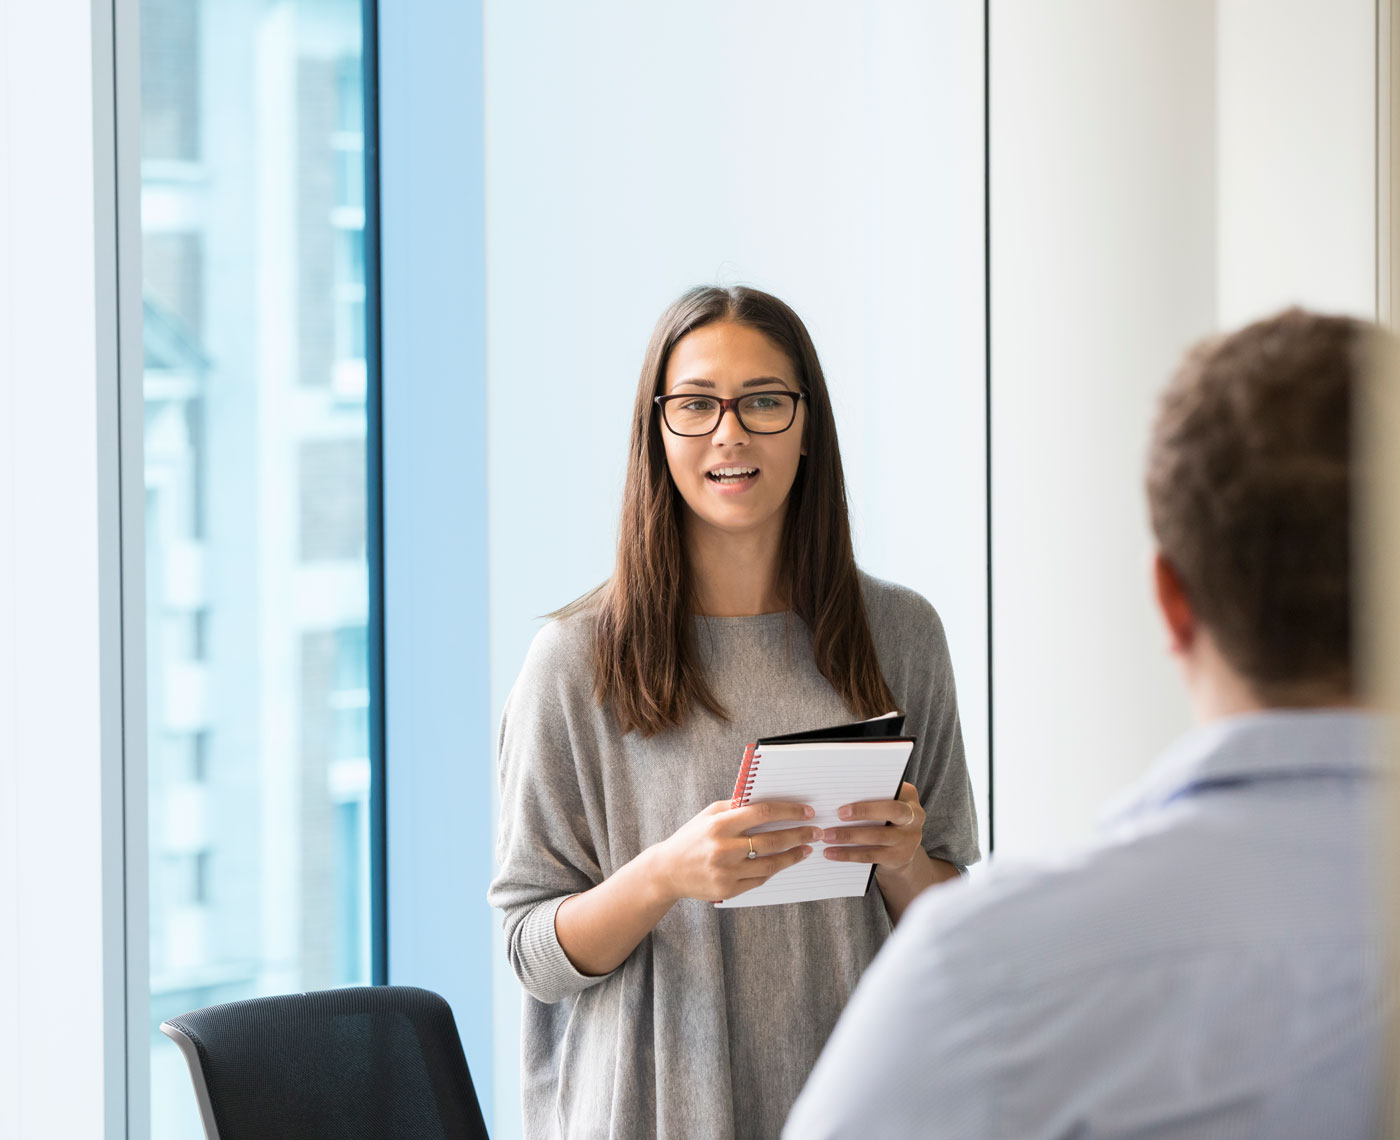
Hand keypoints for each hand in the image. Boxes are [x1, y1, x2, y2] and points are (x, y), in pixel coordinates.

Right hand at [650, 800, 818, 903]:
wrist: (667, 871)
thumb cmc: (691, 837)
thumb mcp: (708, 814)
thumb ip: (735, 806)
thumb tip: (768, 798)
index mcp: (719, 824)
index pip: (762, 813)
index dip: (789, 811)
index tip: (807, 811)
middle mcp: (723, 848)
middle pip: (771, 840)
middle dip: (799, 834)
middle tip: (816, 831)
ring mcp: (726, 872)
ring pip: (770, 863)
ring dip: (793, 855)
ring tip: (807, 848)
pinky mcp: (728, 890)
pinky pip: (760, 879)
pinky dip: (776, 870)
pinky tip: (786, 862)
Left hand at [822, 782, 924, 870]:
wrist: (899, 853)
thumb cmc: (883, 820)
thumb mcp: (882, 805)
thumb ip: (868, 797)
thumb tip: (835, 793)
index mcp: (908, 796)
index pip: (891, 790)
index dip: (870, 794)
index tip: (845, 796)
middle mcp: (915, 816)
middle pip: (892, 811)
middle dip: (864, 811)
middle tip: (838, 814)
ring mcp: (910, 839)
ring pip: (878, 836)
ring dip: (849, 836)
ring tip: (826, 836)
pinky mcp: (900, 857)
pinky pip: (871, 855)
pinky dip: (848, 854)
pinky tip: (831, 853)